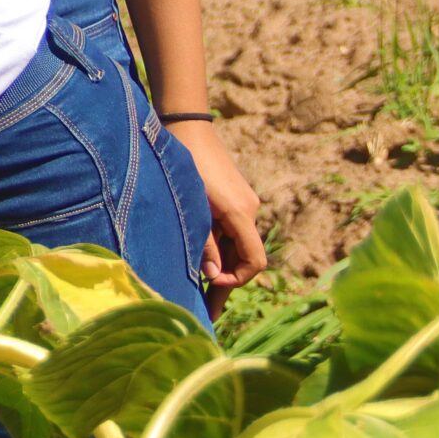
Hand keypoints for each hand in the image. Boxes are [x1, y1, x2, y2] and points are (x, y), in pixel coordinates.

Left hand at [166, 117, 265, 310]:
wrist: (187, 127)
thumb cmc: (185, 164)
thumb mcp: (191, 206)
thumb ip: (204, 242)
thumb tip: (213, 276)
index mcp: (240, 213)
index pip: (254, 261)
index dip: (237, 279)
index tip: (212, 286)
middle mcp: (248, 211)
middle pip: (246, 257)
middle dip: (228, 282)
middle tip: (208, 310)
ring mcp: (243, 204)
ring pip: (238, 245)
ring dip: (223, 267)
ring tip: (201, 293)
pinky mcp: (233, 200)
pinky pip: (232, 232)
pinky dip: (221, 249)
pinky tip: (203, 263)